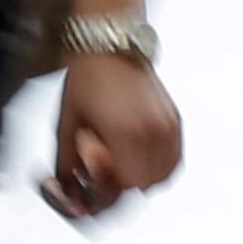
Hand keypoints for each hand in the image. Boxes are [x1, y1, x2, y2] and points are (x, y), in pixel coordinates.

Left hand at [52, 55, 181, 217]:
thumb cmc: (86, 80)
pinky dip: (157, 167)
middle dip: (121, 184)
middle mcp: (153, 131)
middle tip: (104, 170)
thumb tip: (69, 196)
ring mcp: (168, 127)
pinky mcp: (175, 122)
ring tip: (121, 160)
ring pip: (161, 177)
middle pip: (143, 185)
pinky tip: (137, 155)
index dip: (106, 190)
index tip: (92, 182)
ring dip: (140, 177)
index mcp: (125, 132)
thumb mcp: (66, 127)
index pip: (125, 186)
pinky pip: (172, 162)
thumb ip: (68, 167)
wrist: (110, 47)